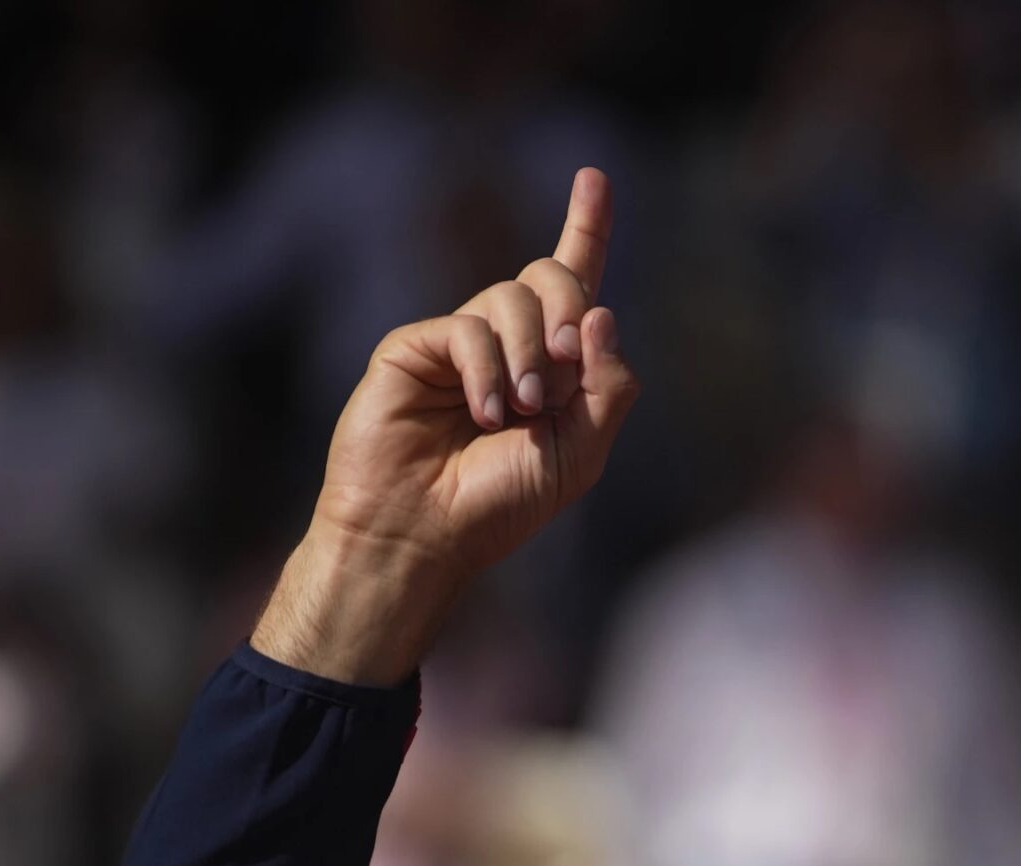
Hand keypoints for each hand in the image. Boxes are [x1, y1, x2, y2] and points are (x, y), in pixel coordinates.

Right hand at [254, 167, 638, 683]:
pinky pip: (467, 328)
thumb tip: (601, 313)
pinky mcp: (414, 346)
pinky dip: (489, 371)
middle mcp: (505, 342)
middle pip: (552, 278)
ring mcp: (458, 341)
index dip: (587, 227)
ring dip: (531, 357)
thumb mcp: (581, 454)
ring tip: (517, 413)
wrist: (426, 534)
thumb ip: (607, 389)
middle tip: (562, 371)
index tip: (595, 177)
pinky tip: (486, 415)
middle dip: (569, 313)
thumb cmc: (500, 503)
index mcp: (552, 364)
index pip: (574, 282)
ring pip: (513, 298)